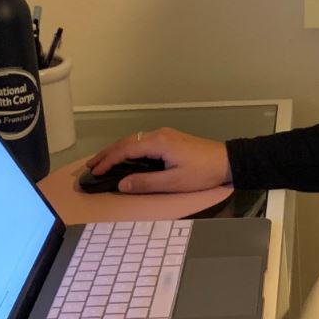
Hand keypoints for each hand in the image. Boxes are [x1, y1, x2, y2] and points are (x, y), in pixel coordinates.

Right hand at [85, 127, 230, 193]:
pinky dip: (128, 150)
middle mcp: (158, 134)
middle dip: (107, 154)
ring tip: (102, 162)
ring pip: (133, 141)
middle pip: (126, 142)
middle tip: (90, 166)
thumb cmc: (202, 173)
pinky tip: (124, 158)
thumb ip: (146, 183)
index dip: (107, 161)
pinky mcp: (170, 140)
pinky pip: (142, 143)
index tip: (94, 171)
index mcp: (158, 142)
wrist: (227, 161)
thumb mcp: (174, 182)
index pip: (125, 150)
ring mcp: (164, 135)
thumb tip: (121, 184)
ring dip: (116, 151)